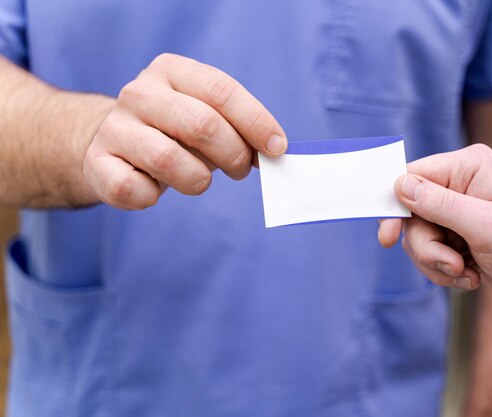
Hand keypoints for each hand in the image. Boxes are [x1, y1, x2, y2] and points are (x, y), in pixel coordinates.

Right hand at [83, 53, 286, 208]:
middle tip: (241, 170)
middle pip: (202, 125)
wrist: (113, 144)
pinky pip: (134, 190)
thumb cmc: (174, 132)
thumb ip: (239, 128)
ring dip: (197, 180)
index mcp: (172, 70)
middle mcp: (140, 93)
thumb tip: (274, 151)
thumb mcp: (206, 117)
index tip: (277, 148)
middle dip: (233, 155)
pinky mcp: (97, 163)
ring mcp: (114, 127)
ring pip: (170, 161)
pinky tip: (154, 188)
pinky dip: (153, 197)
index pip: (222, 91)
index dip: (255, 122)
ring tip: (197, 179)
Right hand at [378, 144, 491, 305]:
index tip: (387, 239)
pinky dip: (445, 269)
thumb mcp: (488, 226)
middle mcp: (459, 183)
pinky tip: (471, 275)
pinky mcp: (457, 232)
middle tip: (452, 266)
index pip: (412, 176)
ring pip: (419, 236)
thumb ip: (441, 204)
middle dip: (428, 248)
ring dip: (437, 263)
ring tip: (467, 274)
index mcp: (468, 167)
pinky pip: (431, 250)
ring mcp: (457, 209)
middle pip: (412, 214)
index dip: (395, 207)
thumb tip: (400, 185)